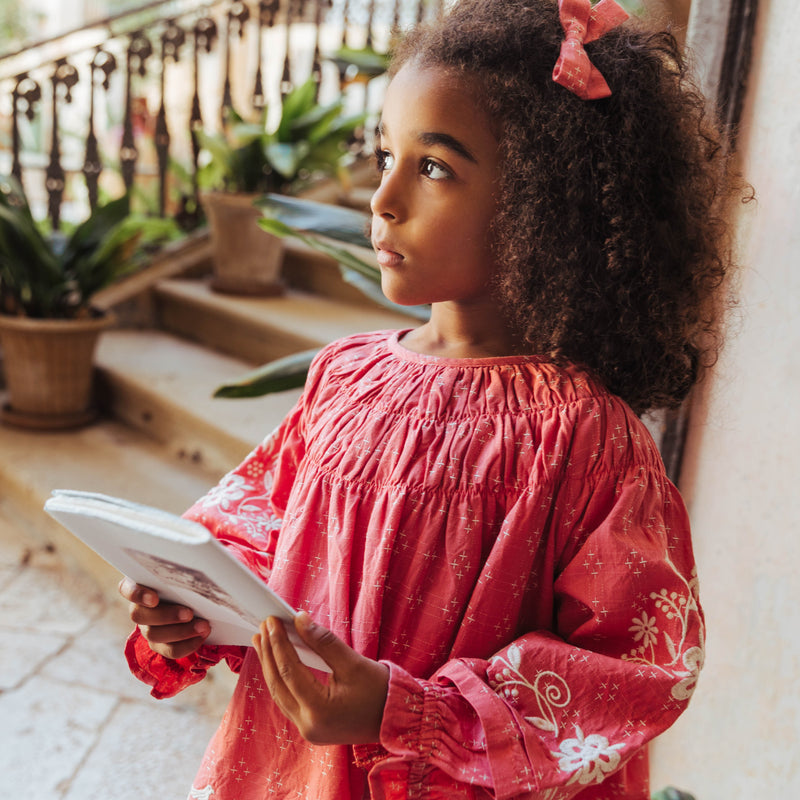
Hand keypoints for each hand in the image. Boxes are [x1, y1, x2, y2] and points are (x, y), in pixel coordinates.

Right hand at [119, 577, 209, 659]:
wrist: (199, 603)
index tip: (154, 599)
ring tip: (203, 626)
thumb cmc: (189, 581)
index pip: (127, 588)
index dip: (137, 594)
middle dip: (166, 615)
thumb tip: (199, 562)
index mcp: (141, 585)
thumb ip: (183, 572)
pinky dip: (188, 644)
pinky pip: (170, 650)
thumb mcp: (185, 574)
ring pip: (154, 635)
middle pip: (139, 616)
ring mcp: (148, 628)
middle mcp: (140, 608)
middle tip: (189, 613)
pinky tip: (202, 636)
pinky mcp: (160, 644)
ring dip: (181, 631)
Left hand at [253, 612, 388, 745]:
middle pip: (278, 684)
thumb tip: (300, 620)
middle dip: (269, 653)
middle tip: (263, 626)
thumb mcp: (354, 663)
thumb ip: (324, 642)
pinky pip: (288, 700)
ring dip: (270, 666)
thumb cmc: (380, 691)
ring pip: (279, 694)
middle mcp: (308, 725)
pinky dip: (281, 678)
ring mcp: (307, 730)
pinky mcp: (311, 727)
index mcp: (319, 710)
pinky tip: (277, 662)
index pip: (289, 671)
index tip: (272, 621)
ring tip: (262, 641)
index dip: (278, 643)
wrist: (396, 719)